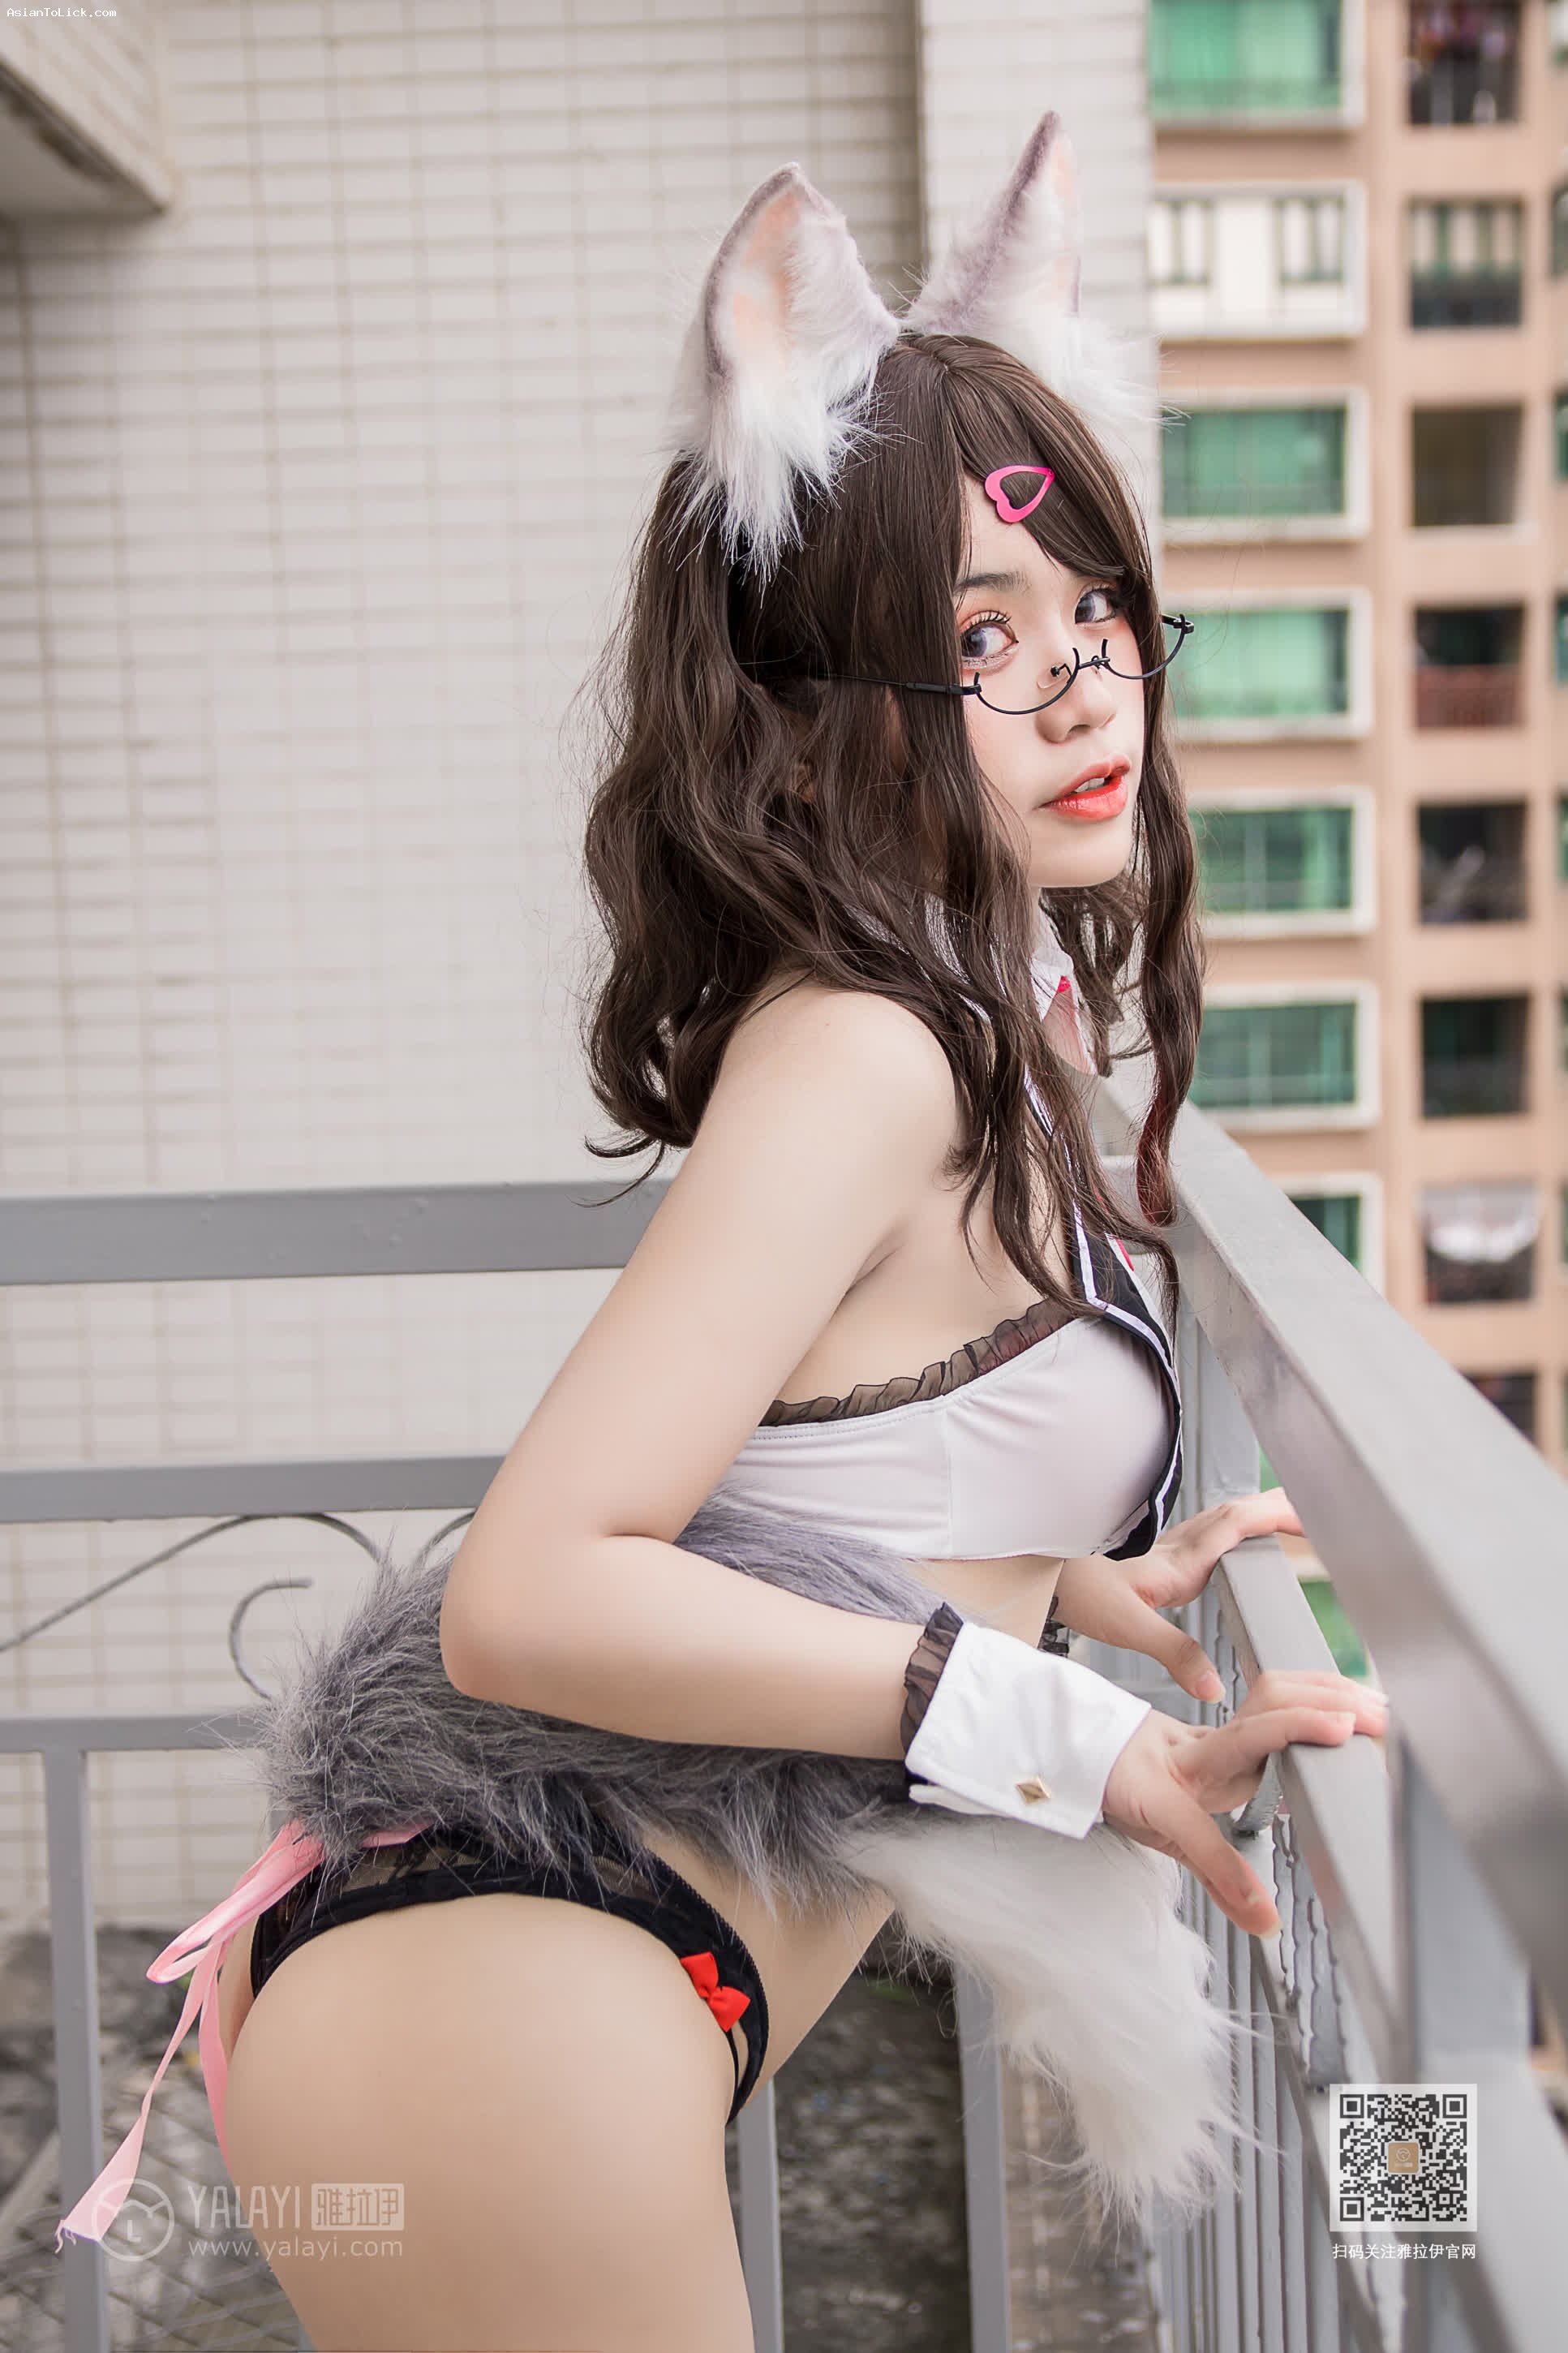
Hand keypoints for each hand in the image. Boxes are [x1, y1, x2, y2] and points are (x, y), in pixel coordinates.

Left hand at [1051, 1489, 1303, 1706]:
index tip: (1311, 1520)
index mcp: (1180, 1560)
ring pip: (1225, 1517)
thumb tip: (1214, 1688)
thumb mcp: (1127, 1628)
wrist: (1041, 1572)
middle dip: (1279, 1508)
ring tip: (1296, 1520)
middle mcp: (1179, 1546)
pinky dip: (1238, 1528)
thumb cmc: (1078, 1592)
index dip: (1275, 1518)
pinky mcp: (1163, 1557)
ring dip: (1260, 1513)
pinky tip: (1243, 1544)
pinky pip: (1212, 1532)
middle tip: (1318, 1513)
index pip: (1236, 1525)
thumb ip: (1174, 1654)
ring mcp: (1171, 1548)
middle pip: (1238, 1511)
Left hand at [1100, 1667, 1388, 1934]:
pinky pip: (1270, 1696)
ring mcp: (1215, 1729)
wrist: (1090, 1749)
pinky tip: (1341, 1700)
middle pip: (1260, 1716)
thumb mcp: (1163, 1840)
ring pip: (1268, 1695)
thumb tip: (1266, 1921)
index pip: (1229, 1770)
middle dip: (1318, 1713)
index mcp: (1182, 1778)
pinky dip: (1311, 1691)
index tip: (1335, 1747)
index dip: (1281, 1753)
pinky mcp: (1227, 1723)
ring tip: (1371, 1707)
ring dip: (1322, 1693)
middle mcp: (1203, 1745)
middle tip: (1372, 1725)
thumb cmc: (1121, 1786)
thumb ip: (1219, 1877)